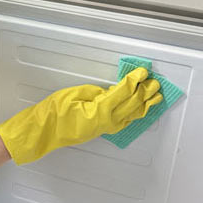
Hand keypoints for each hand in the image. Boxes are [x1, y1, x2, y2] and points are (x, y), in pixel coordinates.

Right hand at [0, 67, 162, 164]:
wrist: (45, 130)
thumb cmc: (55, 111)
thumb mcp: (76, 94)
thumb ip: (96, 93)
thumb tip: (111, 92)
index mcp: (101, 110)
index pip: (124, 92)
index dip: (135, 81)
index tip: (143, 72)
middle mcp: (108, 121)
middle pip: (133, 104)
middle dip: (146, 92)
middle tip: (155, 82)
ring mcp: (107, 127)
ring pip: (132, 115)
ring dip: (145, 104)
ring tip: (156, 96)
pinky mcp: (103, 130)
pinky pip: (125, 121)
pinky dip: (136, 114)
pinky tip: (141, 110)